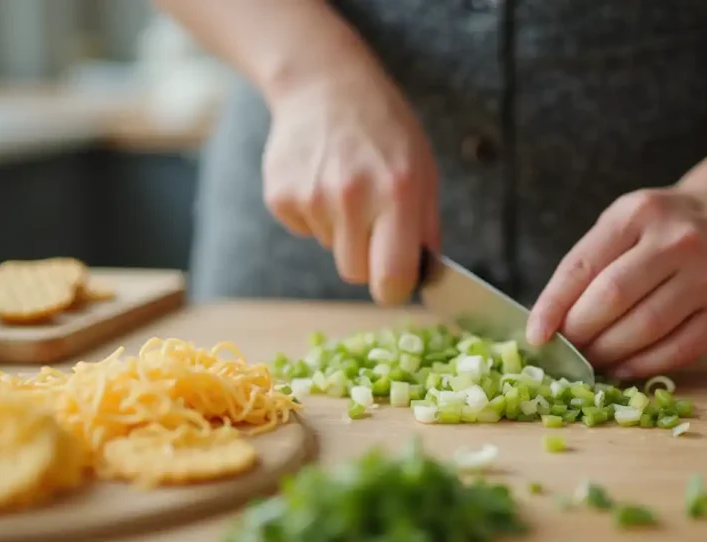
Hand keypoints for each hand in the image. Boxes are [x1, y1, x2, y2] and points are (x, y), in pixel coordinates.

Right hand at [262, 66, 439, 305]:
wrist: (325, 87)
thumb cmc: (384, 131)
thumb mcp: (423, 170)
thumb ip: (426, 228)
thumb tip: (424, 278)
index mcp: (398, 192)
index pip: (392, 278)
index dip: (395, 288)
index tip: (396, 282)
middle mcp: (353, 197)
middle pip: (356, 274)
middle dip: (368, 259)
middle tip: (373, 221)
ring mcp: (311, 197)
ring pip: (332, 251)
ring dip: (342, 231)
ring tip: (346, 186)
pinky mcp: (280, 197)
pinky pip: (305, 231)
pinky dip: (315, 216)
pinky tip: (321, 179)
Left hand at [526, 188, 706, 378]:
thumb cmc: (660, 231)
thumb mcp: (621, 226)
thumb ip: (587, 266)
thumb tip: (547, 325)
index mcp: (638, 213)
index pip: (583, 266)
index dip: (553, 306)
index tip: (536, 335)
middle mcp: (679, 241)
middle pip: (613, 298)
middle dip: (580, 333)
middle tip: (566, 351)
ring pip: (645, 328)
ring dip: (608, 353)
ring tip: (590, 360)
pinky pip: (677, 350)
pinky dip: (642, 365)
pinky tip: (622, 367)